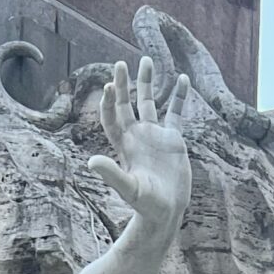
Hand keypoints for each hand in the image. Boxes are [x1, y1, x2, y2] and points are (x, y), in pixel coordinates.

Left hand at [89, 56, 192, 229]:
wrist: (167, 213)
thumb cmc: (146, 205)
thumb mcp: (129, 190)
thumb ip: (112, 174)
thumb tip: (91, 162)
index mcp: (125, 146)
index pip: (112, 118)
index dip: (109, 103)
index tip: (108, 85)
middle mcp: (138, 137)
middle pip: (127, 105)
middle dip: (123, 84)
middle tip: (119, 63)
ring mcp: (155, 136)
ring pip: (149, 103)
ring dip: (147, 83)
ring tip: (147, 60)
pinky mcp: (173, 140)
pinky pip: (176, 112)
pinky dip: (179, 96)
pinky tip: (182, 79)